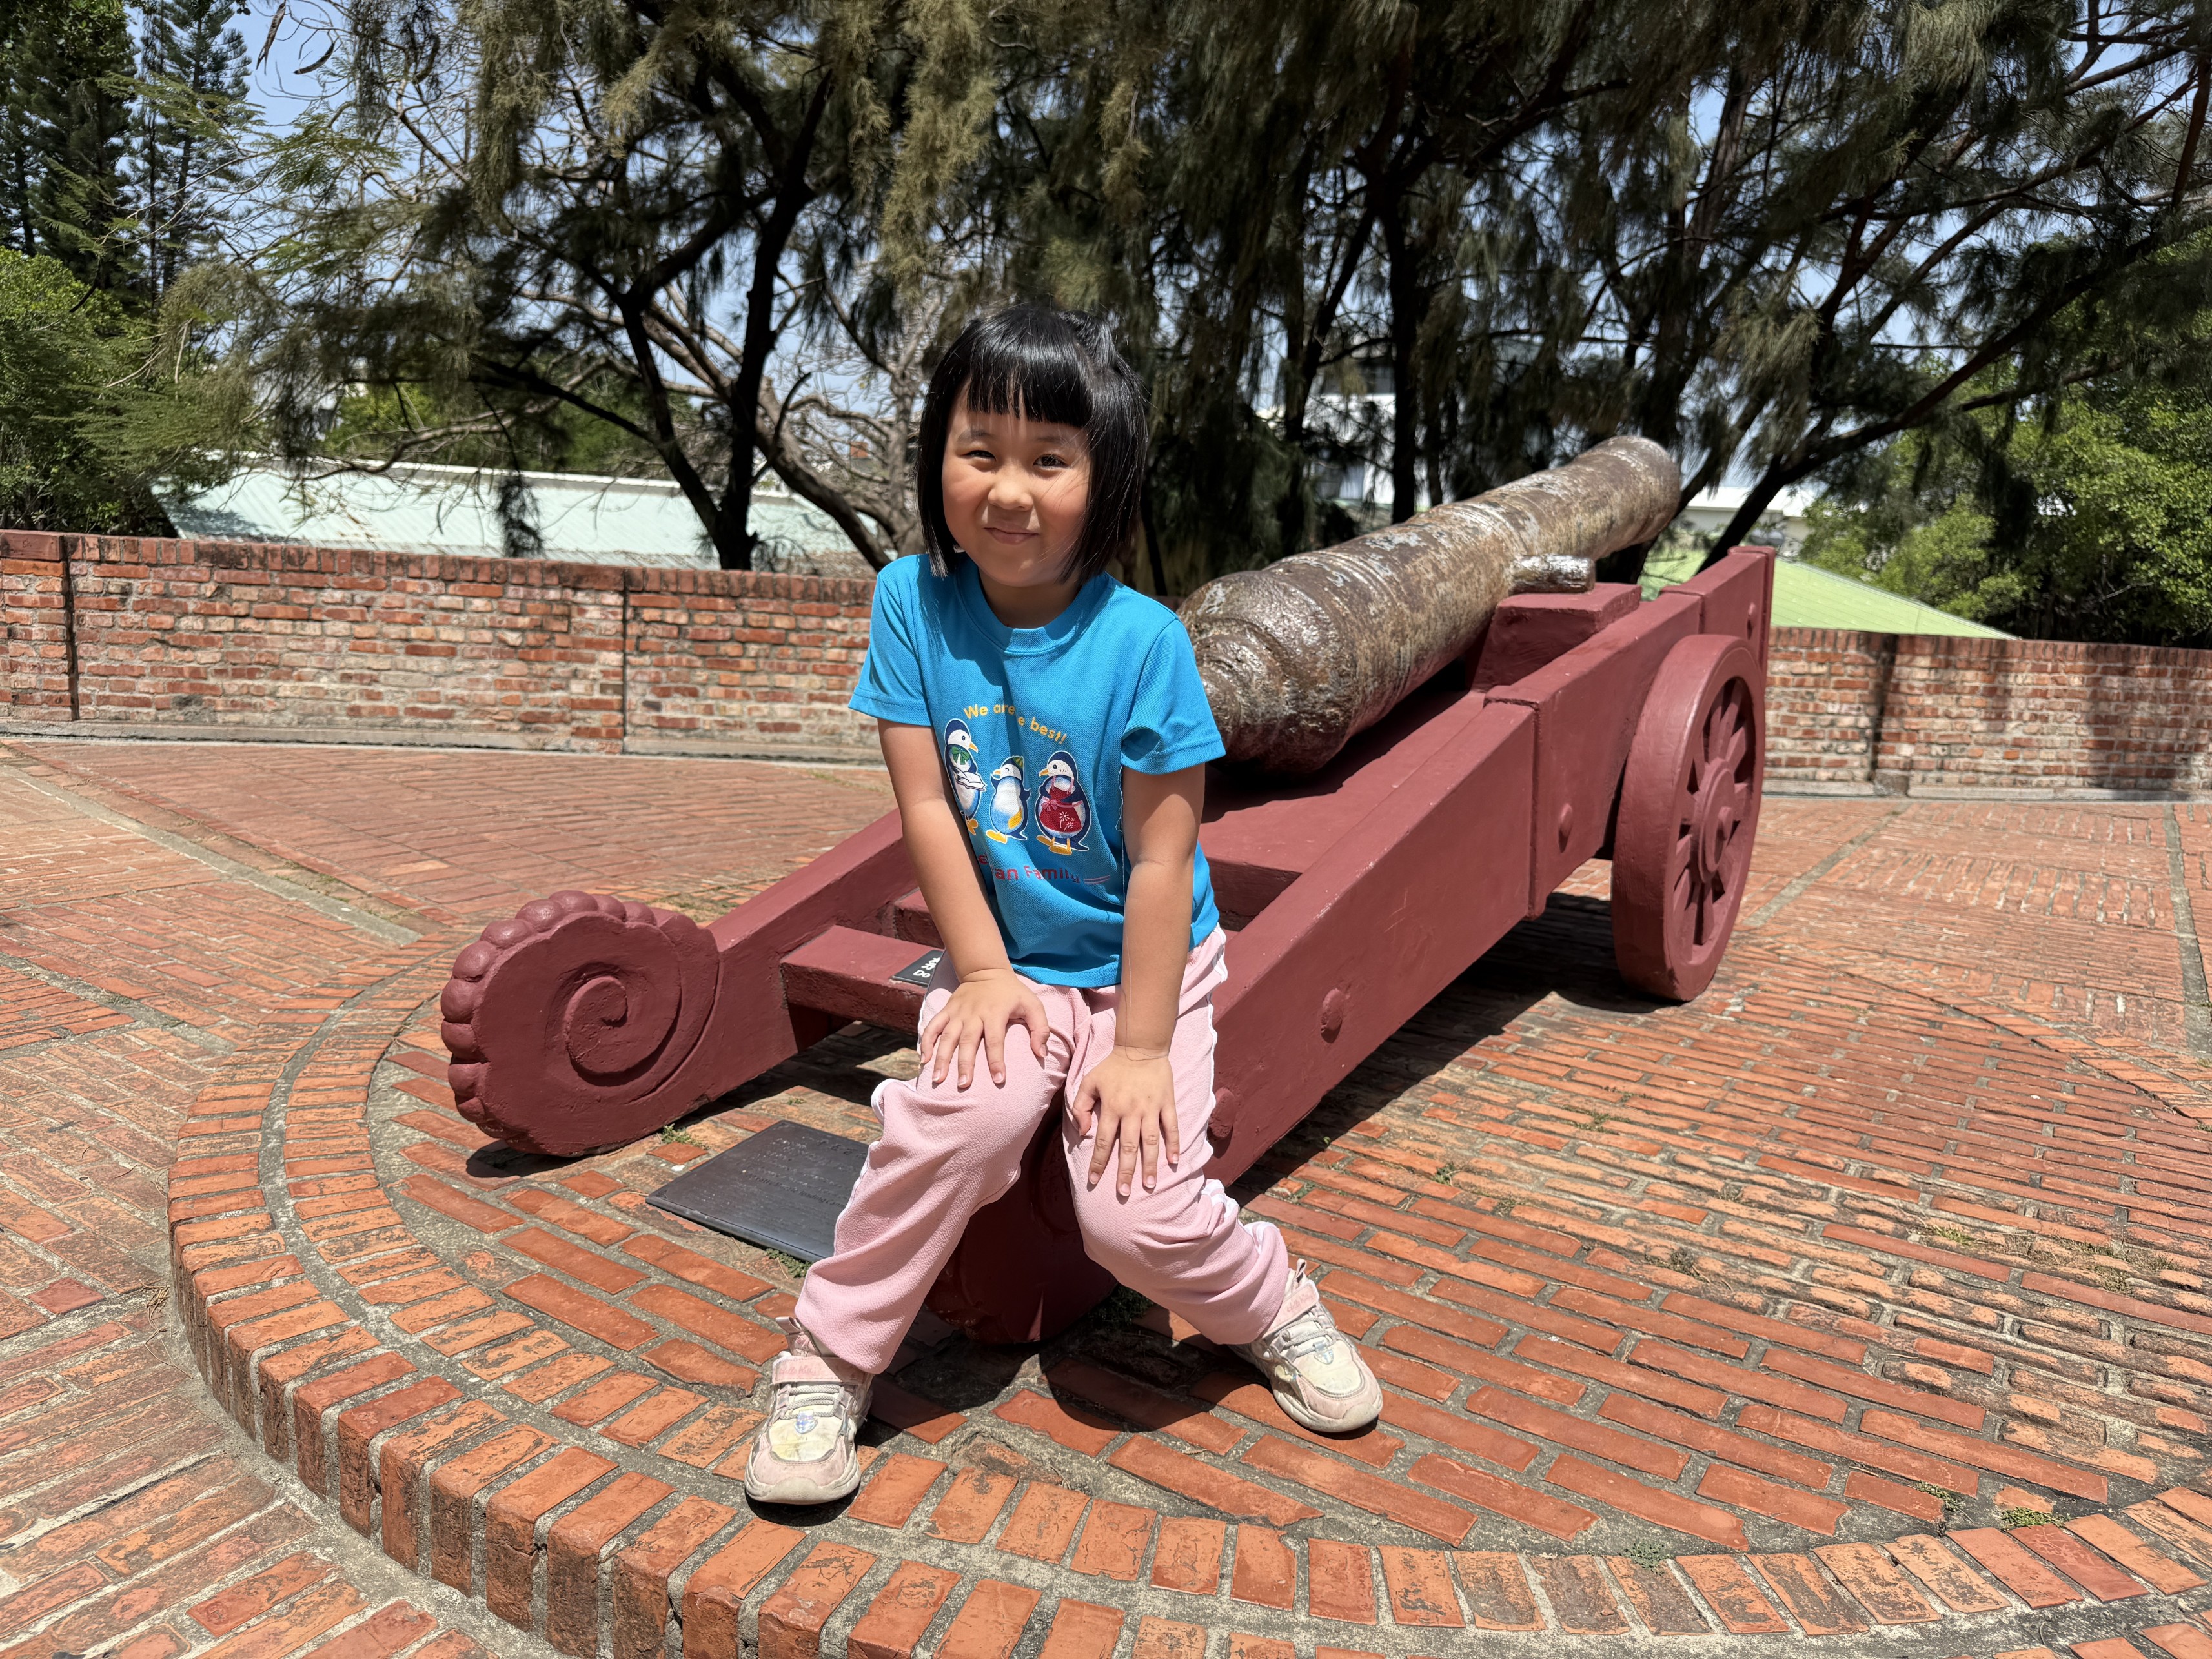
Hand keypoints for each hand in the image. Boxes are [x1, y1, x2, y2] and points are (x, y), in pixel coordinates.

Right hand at [920, 968, 1049, 1088]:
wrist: (986, 971)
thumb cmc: (1012, 993)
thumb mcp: (1033, 1005)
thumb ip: (1040, 1029)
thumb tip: (1041, 1054)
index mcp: (995, 1013)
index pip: (996, 1040)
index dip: (997, 1061)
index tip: (999, 1080)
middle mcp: (974, 1014)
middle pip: (968, 1041)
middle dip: (965, 1064)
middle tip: (963, 1085)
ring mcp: (958, 1013)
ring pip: (947, 1036)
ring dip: (941, 1058)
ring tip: (938, 1079)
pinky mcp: (947, 1011)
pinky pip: (933, 1026)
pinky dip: (926, 1042)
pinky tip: (924, 1060)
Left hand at [1071, 1046, 1179, 1196]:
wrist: (1141, 1046)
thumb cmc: (1112, 1067)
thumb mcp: (1089, 1082)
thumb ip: (1081, 1107)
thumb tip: (1084, 1133)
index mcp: (1112, 1107)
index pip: (1104, 1142)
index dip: (1098, 1163)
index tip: (1094, 1181)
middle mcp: (1132, 1111)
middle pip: (1128, 1147)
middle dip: (1125, 1172)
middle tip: (1123, 1192)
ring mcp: (1151, 1108)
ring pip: (1151, 1142)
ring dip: (1150, 1164)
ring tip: (1149, 1185)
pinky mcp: (1167, 1103)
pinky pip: (1172, 1127)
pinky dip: (1174, 1144)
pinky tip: (1174, 1161)